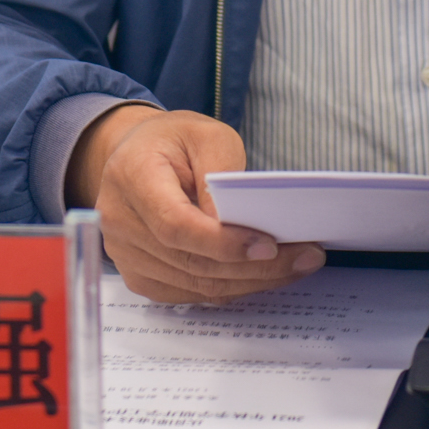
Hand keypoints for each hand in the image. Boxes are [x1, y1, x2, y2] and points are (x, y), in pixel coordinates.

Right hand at [65, 103, 325, 303]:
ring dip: (251, 282)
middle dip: (254, 267)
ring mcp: (126, 256)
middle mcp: (120, 222)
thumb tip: (238, 225)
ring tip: (298, 266)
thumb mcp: (206, 134)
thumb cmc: (174, 141)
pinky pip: (190, 293)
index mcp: (132, 176)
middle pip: (191, 262)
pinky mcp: (139, 276)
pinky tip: (265, 275)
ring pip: (195, 285)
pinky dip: (231, 288)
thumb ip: (221, 173)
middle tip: (307, 257)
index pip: (176, 225)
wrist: (135, 156)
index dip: (224, 242)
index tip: (270, 245)